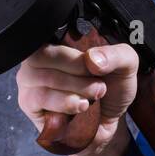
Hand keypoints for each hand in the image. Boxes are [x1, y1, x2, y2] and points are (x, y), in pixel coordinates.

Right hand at [15, 34, 139, 155]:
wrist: (108, 121)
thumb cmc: (111, 88)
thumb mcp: (125, 65)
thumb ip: (116, 55)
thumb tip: (92, 58)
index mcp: (58, 42)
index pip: (48, 34)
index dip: (72, 52)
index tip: (92, 66)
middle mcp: (38, 60)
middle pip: (42, 56)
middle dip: (76, 71)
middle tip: (98, 85)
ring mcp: (30, 82)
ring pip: (43, 79)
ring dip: (74, 90)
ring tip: (93, 97)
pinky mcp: (29, 105)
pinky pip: (39, 100)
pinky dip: (64, 104)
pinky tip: (79, 108)